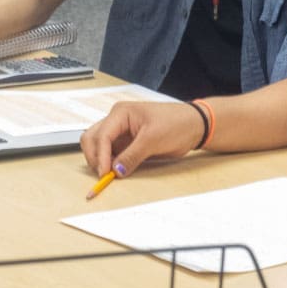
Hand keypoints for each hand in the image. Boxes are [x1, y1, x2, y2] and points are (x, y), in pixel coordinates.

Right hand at [80, 101, 205, 176]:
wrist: (194, 126)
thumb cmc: (177, 123)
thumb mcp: (154, 139)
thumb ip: (132, 155)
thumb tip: (116, 171)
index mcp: (121, 113)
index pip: (101, 135)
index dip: (100, 155)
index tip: (105, 173)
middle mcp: (117, 121)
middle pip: (92, 139)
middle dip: (94, 157)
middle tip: (104, 175)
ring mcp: (121, 132)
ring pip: (98, 147)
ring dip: (100, 161)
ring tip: (110, 174)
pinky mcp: (127, 143)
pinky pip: (111, 154)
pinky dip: (110, 163)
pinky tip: (116, 171)